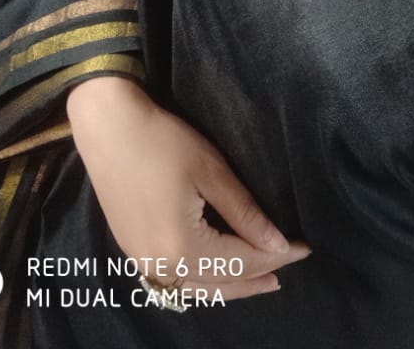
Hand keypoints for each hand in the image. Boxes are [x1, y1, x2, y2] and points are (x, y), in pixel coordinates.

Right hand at [66, 76, 310, 299]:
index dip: (276, 255)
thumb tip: (278, 245)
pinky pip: (178, 280)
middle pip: (221, 281)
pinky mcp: (134, 250)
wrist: (107, 127)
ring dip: (233, 285)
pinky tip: (219, 274)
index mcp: (182, 247)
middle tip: (292, 264)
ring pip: (198, 287)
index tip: (305, 248)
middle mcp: (161, 265)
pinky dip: (206, 281)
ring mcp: (143, 261)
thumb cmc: (163, 141)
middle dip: (259, 274)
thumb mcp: (211, 171)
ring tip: (265, 280)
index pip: (242, 260)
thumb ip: (245, 213)